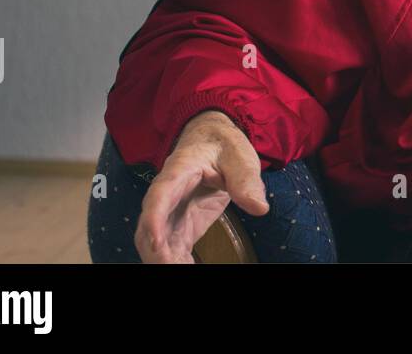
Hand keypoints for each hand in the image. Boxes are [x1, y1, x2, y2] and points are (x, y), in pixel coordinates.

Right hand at [134, 110, 269, 263]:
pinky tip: (186, 268)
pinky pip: (171, 246)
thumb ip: (246, 179)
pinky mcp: (179, 225)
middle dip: (158, 250)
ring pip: (157, 239)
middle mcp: (168, 193)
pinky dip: (175, 261)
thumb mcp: (239, 156)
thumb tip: (260, 207)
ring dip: (164, 259)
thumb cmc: (223, 146)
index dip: (155, 218)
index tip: (157, 242)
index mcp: (180, 170)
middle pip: (152, 224)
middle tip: (174, 267)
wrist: (212, 142)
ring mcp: (171, 211)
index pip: (160, 194)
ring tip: (181, 269)